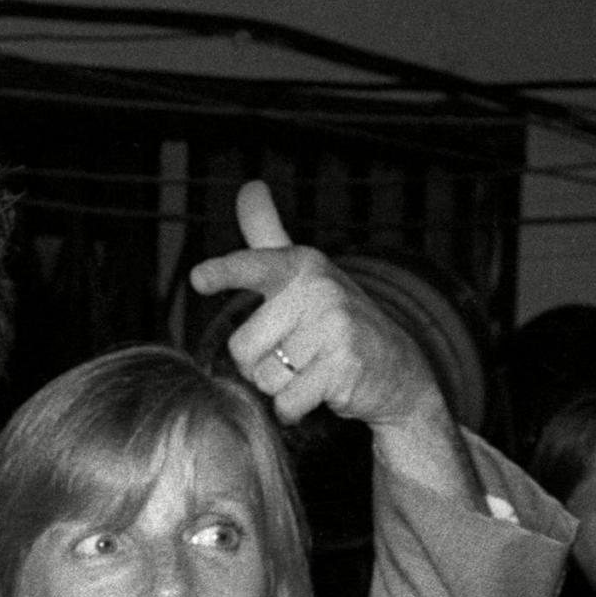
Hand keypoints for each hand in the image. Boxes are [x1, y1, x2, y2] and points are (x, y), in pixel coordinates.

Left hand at [188, 182, 447, 433]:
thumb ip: (269, 236)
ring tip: (310, 370)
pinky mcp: (344, 366)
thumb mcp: (302, 274)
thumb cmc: (334, 321)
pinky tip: (321, 391)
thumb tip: (250, 187)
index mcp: (302, 265)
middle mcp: (319, 289)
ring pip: (263, 378)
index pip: (254, 266)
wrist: (396, 369)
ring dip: (280, 387)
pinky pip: (286, 402)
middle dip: (260, 364)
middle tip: (296, 355)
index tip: (199, 279)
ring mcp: (334, 326)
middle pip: (242, 348)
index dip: (224, 273)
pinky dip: (295, 409)